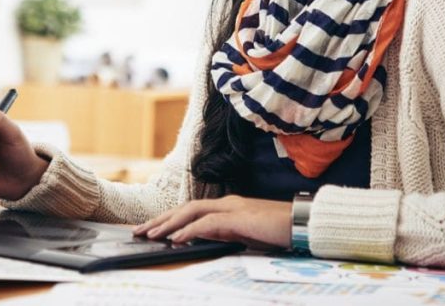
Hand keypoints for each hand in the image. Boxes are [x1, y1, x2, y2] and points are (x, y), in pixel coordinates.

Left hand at [132, 195, 291, 249]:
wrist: (305, 223)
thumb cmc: (281, 231)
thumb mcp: (248, 235)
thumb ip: (227, 234)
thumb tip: (203, 242)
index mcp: (228, 206)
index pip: (191, 210)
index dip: (170, 218)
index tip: (151, 229)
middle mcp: (226, 203)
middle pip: (185, 208)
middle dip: (161, 219)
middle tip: (139, 231)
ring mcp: (232, 207)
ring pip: (191, 211)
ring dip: (169, 223)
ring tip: (151, 234)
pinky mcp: (239, 218)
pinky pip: (208, 223)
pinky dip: (190, 230)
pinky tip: (176, 239)